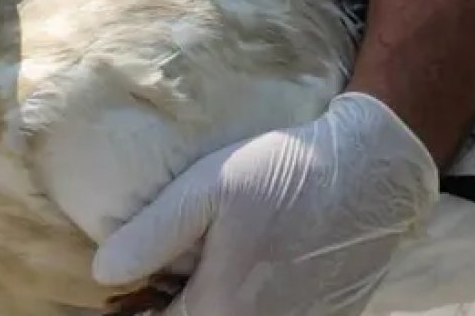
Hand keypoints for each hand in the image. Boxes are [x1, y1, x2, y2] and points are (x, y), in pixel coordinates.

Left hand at [92, 92, 439, 314]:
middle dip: (176, 305)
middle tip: (166, 279)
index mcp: (222, 307)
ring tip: (210, 269)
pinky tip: (254, 272)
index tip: (135, 288)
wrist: (371, 172)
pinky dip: (254, 304)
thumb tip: (103, 271)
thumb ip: (153, 234)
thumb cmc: (284, 174)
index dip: (140, 308)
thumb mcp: (208, 188)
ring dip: (215, 304)